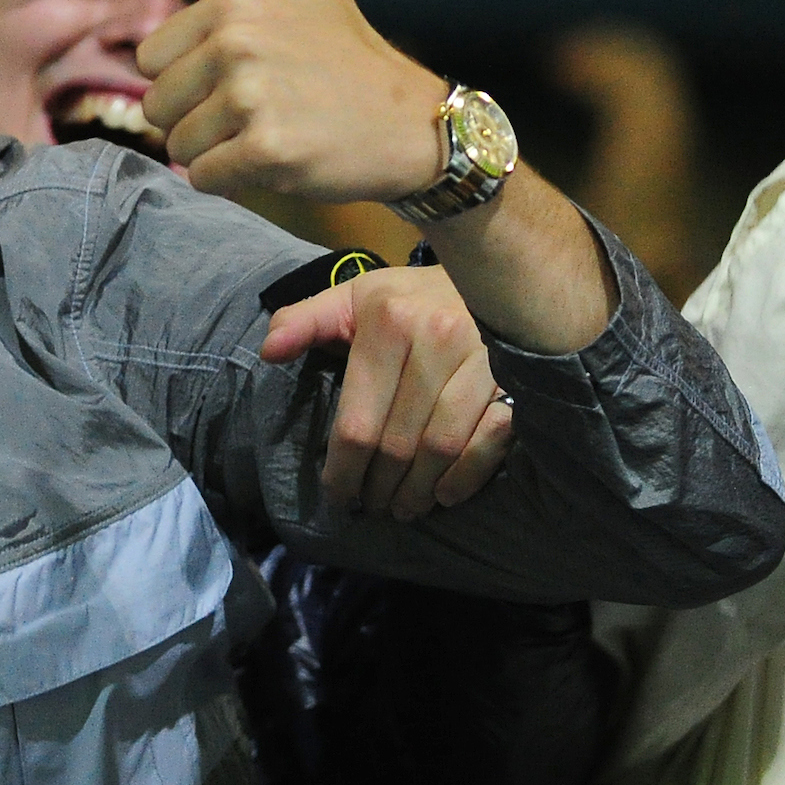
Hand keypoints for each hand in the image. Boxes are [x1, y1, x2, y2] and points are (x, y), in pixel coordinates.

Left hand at [137, 0, 450, 201]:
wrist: (416, 127)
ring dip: (216, 153)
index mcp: (234, 3)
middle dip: (197, 120)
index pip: (150, 62)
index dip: (189, 80)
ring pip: (179, 146)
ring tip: (272, 133)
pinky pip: (205, 177)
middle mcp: (238, 43)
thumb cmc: (352, 54)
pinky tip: (281, 161)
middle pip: (157, 107)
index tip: (243, 78)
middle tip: (260, 112)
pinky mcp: (267, 150)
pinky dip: (233, 181)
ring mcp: (252, 97)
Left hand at [263, 265, 515, 518]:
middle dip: (378, 486)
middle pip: (398, 442)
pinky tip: (443, 495)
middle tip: (369, 506)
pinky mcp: (515, 380)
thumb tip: (269, 351)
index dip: (343, 469)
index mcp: (389, 322)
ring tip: (402, 508)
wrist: (489, 276)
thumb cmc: (408, 299)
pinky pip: (491, 439)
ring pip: (441, 447)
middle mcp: (437, 340)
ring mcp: (482, 361)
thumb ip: (304, 321)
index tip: (336, 495)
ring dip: (418, 490)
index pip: (358, 421)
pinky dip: (466, 475)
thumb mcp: (352, 298)